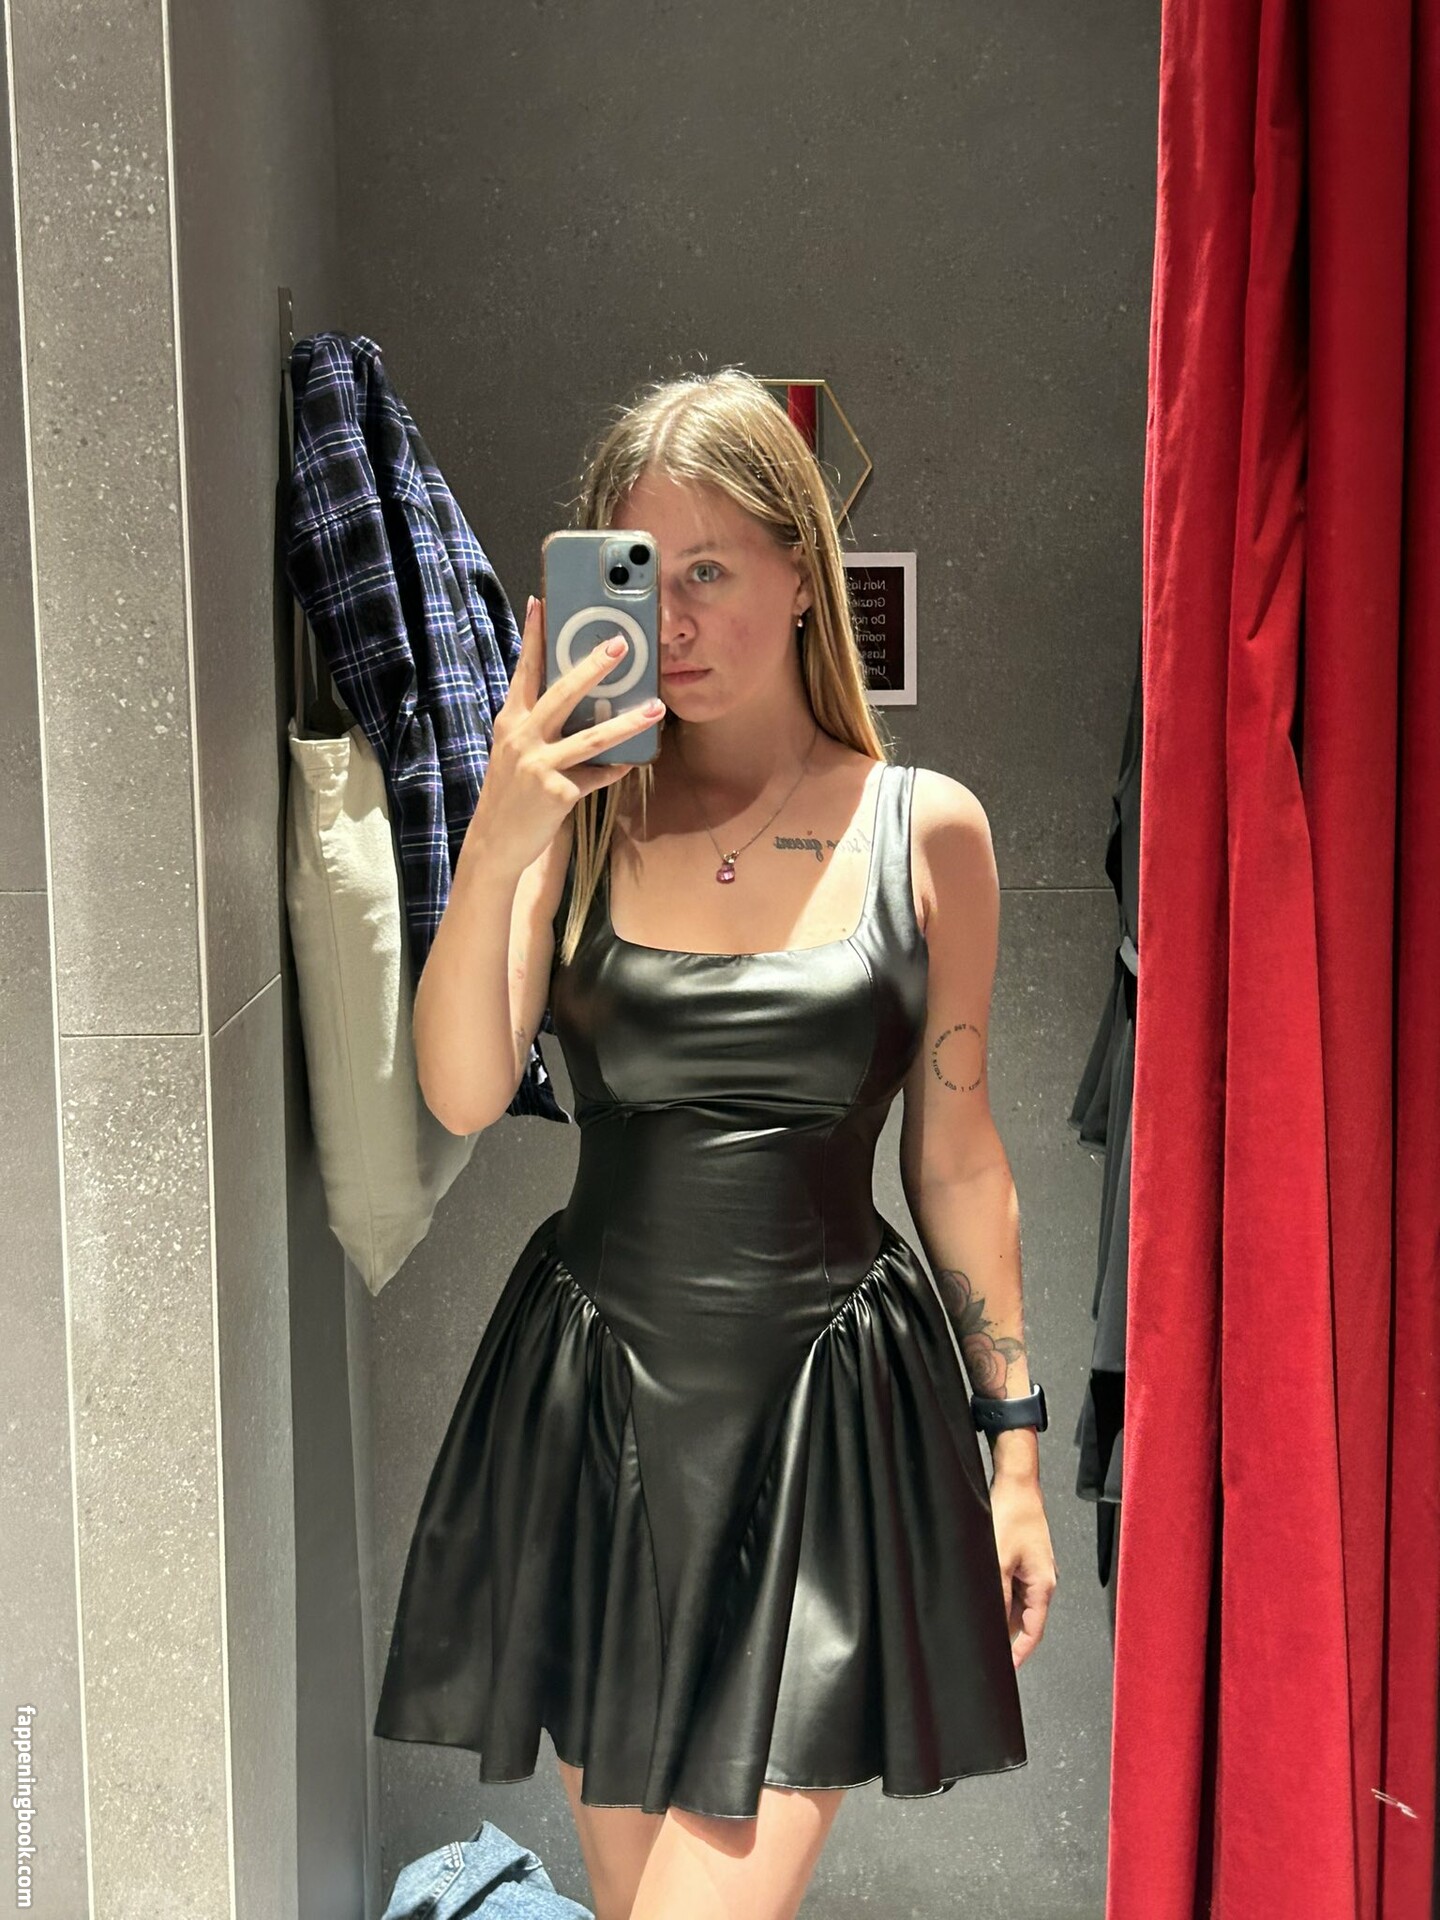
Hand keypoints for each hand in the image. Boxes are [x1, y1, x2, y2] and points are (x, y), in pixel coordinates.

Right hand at [471, 594, 664, 876]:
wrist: (494, 842)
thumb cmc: (510, 792)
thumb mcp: (515, 752)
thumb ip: (539, 725)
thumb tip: (581, 703)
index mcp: (510, 721)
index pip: (524, 671)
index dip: (534, 636)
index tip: (542, 601)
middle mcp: (522, 737)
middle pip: (562, 694)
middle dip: (593, 667)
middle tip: (621, 645)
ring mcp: (539, 765)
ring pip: (593, 738)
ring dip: (629, 722)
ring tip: (656, 708)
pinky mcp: (557, 792)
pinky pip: (597, 775)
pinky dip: (615, 769)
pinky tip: (631, 762)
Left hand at [989, 1471, 1057, 1667]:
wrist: (1016, 1484)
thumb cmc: (1014, 1515)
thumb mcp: (999, 1561)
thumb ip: (997, 1595)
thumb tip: (991, 1622)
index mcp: (1044, 1585)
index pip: (1033, 1632)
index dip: (1019, 1654)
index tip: (1006, 1670)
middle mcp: (1042, 1580)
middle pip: (1025, 1620)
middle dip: (1008, 1638)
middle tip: (987, 1652)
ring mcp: (1033, 1570)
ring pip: (1017, 1604)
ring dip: (1002, 1617)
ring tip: (982, 1629)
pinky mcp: (1022, 1560)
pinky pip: (1012, 1588)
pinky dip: (1000, 1599)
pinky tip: (984, 1601)